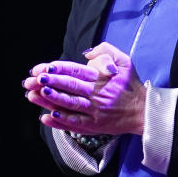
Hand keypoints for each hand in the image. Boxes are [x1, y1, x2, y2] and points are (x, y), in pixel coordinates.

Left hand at [22, 43, 145, 135]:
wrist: (143, 110)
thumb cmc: (130, 84)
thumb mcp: (123, 61)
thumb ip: (106, 51)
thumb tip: (87, 53)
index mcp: (102, 77)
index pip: (77, 71)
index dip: (60, 68)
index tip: (44, 67)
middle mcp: (97, 93)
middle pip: (71, 86)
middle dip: (51, 82)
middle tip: (34, 79)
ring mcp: (95, 110)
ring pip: (71, 104)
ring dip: (52, 99)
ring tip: (35, 94)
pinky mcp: (95, 125)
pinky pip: (76, 123)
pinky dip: (61, 121)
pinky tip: (47, 116)